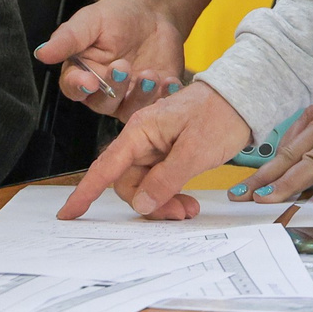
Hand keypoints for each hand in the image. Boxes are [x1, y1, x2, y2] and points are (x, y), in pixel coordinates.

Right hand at [35, 0, 192, 119]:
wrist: (151, 13)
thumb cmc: (115, 16)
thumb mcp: (90, 21)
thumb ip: (68, 38)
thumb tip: (41, 53)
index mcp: (81, 74)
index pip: (73, 88)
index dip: (79, 87)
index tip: (88, 81)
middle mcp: (103, 92)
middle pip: (102, 103)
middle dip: (113, 88)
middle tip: (123, 67)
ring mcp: (128, 98)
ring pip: (130, 110)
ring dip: (140, 96)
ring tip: (150, 75)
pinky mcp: (153, 98)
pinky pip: (158, 105)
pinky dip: (164, 96)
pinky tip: (169, 81)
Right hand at [60, 80, 253, 220]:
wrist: (244, 98)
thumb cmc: (221, 113)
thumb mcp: (195, 150)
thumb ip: (166, 179)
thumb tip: (142, 204)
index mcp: (141, 131)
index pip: (106, 167)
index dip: (85, 192)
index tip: (68, 213)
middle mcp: (143, 139)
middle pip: (129, 184)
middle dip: (149, 204)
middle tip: (180, 213)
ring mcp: (156, 147)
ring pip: (146, 186)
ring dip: (163, 202)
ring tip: (190, 208)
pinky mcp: (170, 153)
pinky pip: (160, 181)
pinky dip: (171, 194)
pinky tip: (188, 199)